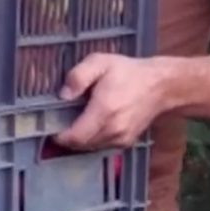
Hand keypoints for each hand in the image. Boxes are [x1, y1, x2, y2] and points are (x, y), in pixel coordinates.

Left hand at [54, 53, 169, 149]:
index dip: (58, 135)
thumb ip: (78, 77)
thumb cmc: (128, 72)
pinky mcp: (126, 142)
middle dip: (66, 137)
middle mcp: (112, 130)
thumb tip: (63, 95)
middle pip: (80, 145)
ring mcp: (121, 139)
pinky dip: (93, 139)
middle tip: (58, 122)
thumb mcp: (100, 62)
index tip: (48, 125)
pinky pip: (102, 146)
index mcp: (103, 111)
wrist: (161, 85)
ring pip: (91, 147)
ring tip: (73, 122)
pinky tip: (91, 124)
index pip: (74, 137)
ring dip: (79, 139)